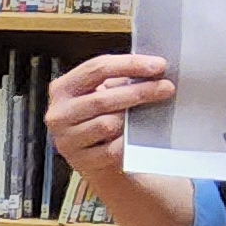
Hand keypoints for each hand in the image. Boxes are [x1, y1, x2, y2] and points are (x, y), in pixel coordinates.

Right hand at [44, 52, 176, 181]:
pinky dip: (128, 142)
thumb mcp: (101, 92)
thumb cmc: (100, 116)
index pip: (97, 69)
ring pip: (107, 124)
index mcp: (62, 88)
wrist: (92, 154)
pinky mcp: (82, 161)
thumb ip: (120, 80)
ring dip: (131, 120)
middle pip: (103, 98)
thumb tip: (154, 70)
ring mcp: (67, 139)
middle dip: (140, 91)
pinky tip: (137, 138)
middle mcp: (59, 114)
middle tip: (166, 88)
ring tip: (146, 115)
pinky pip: (113, 149)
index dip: (130, 64)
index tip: (158, 65)